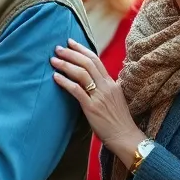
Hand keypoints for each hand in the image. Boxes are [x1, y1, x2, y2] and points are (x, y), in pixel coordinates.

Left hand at [51, 39, 146, 164]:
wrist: (126, 137)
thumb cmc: (118, 120)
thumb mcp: (115, 98)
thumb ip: (104, 87)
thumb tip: (91, 80)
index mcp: (112, 82)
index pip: (96, 60)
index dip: (82, 49)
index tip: (71, 42)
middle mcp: (106, 86)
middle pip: (87, 63)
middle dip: (71, 53)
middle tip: (58, 48)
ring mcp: (99, 96)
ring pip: (81, 73)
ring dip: (66, 64)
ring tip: (53, 60)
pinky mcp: (92, 107)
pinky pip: (76, 90)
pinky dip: (65, 81)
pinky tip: (55, 77)